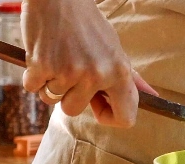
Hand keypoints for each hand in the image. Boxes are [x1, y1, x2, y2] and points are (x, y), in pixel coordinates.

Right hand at [20, 0, 156, 127]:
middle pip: (74, 111)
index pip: (125, 118)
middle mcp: (96, 75)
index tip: (98, 104)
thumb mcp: (116, 50)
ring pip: (52, 99)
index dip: (108, 116)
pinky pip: (32, 87)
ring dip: (50, 84)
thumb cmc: (89, 24)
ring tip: (57, 59)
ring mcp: (69, 71)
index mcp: (119, 73)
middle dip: (68, 96)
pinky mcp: (43, 65)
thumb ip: (131, 77)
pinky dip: (33, 76)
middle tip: (70, 73)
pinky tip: (43, 56)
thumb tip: (152, 95)